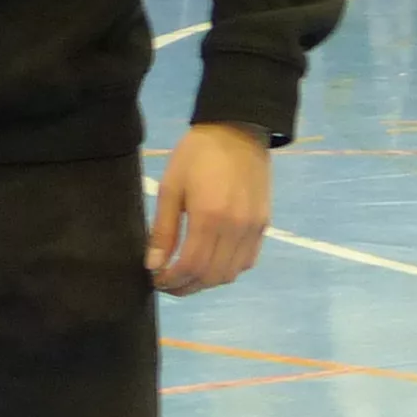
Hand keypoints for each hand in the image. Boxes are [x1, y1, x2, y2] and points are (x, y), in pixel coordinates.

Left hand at [147, 123, 273, 294]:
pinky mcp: (264, 224)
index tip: (156, 280)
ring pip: (231, 273)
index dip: (172, 280)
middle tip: (167, 283)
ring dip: (206, 282)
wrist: (238, 130)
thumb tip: (153, 265)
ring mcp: (254, 228)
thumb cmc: (197, 154)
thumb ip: (163, 230)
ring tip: (186, 276)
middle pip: (211, 276)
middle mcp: (236, 227)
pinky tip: (211, 263)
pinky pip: (247, 261)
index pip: (191, 266)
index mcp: (209, 216)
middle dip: (186, 286)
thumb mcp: (171, 187)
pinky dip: (228, 270)